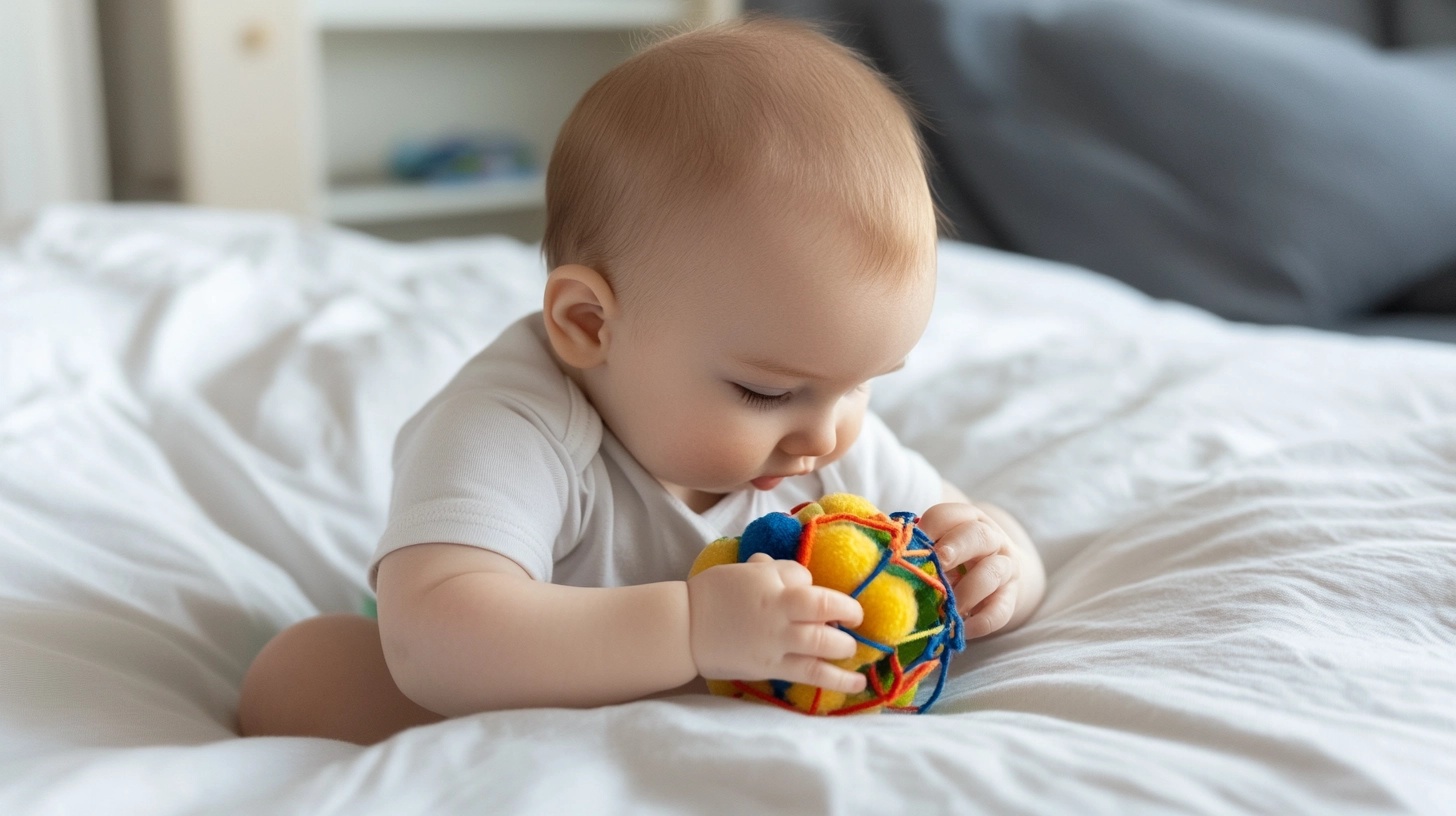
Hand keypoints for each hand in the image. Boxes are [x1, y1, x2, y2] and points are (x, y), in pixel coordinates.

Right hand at [685, 553, 866, 693]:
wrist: (684, 627)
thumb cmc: (714, 593)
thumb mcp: (746, 570)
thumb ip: (777, 570)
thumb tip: (803, 579)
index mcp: (771, 585)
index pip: (809, 584)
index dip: (833, 597)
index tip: (842, 606)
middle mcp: (777, 613)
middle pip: (823, 612)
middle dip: (846, 618)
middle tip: (852, 624)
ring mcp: (774, 643)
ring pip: (822, 646)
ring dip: (845, 648)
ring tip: (854, 652)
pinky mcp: (770, 668)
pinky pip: (810, 674)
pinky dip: (837, 680)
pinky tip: (857, 684)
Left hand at [919, 502, 1022, 638]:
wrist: (995, 579)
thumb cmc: (955, 559)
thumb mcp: (940, 546)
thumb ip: (919, 549)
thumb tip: (889, 558)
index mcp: (967, 520)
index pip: (949, 515)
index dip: (930, 527)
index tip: (912, 544)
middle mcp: (991, 538)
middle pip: (978, 535)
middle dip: (957, 547)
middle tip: (939, 562)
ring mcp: (1005, 566)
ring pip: (994, 571)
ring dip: (968, 590)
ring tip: (949, 606)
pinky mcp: (1011, 596)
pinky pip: (1002, 609)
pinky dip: (982, 621)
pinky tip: (963, 629)